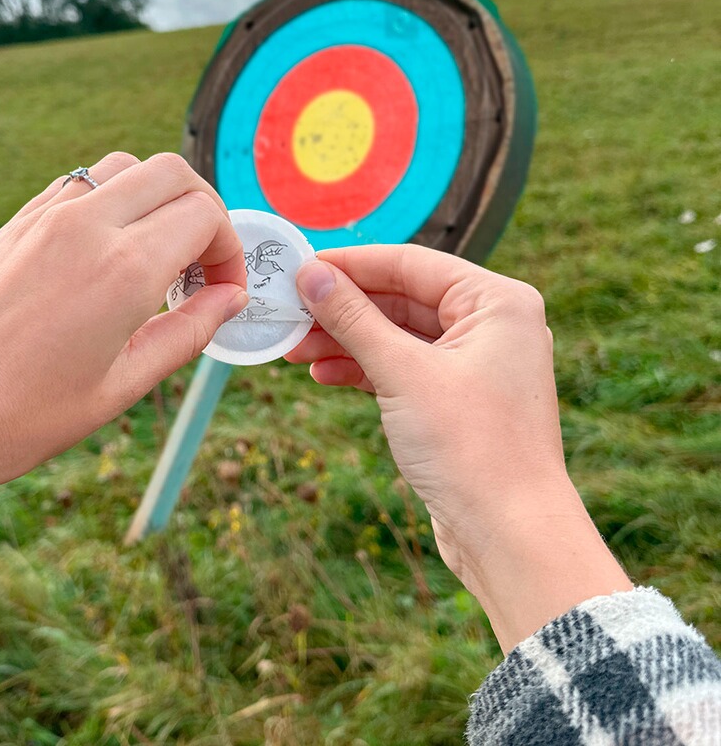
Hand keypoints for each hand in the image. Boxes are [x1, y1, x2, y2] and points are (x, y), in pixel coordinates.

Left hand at [0, 152, 246, 529]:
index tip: (221, 289)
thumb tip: (230, 299)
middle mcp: (86, 226)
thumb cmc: (21, 417)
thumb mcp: (121, 386)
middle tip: (200, 264)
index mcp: (123, 269)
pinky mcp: (15, 223)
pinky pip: (79, 181)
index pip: (205, 215)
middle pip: (173, 173)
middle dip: (204, 210)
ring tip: (155, 254)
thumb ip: (188, 333)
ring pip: (125, 166)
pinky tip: (106, 251)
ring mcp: (45, 217)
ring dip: (156, 196)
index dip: (229, 250)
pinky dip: (111, 198)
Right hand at [287, 246, 630, 651]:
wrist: (511, 537)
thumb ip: (353, 317)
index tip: (299, 267)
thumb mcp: (402, 372)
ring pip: (399, 336)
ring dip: (347, 341)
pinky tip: (325, 375)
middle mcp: (492, 325)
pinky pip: (405, 368)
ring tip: (296, 351)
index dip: (350, 265)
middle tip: (290, 314)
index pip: (410, 263)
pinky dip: (366, 369)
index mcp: (497, 301)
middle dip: (343, 309)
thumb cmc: (471, 448)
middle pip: (402, 298)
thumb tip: (309, 275)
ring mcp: (476, 365)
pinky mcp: (460, 401)